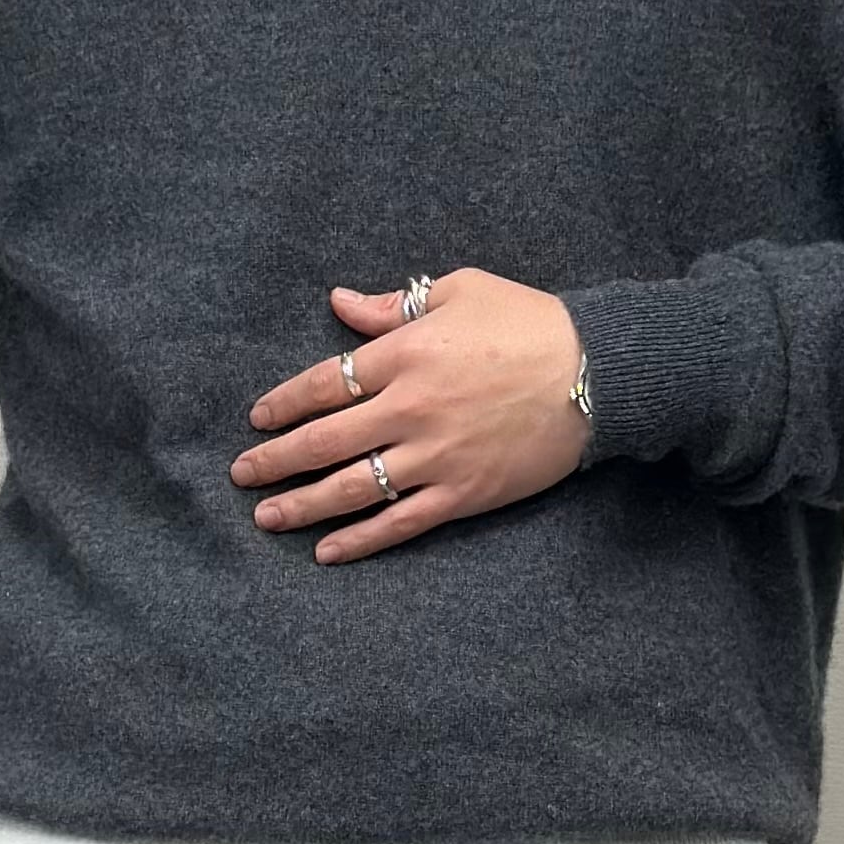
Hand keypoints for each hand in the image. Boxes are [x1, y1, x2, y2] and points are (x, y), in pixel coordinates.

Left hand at [229, 266, 589, 564]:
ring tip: (267, 517)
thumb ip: (392, 304)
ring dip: (302, 506)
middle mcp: (410, 409)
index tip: (258, 418)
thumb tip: (338, 302)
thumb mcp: (460, 291)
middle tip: (242, 474)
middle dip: (275, 460)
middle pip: (324, 442)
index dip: (284, 403)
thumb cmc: (530, 322)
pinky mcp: (463, 493)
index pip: (325, 383)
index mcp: (405, 354)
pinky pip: (400, 523)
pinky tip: (326, 552)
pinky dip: (360, 540)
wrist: (600, 373)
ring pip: (351, 489)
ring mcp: (435, 457)